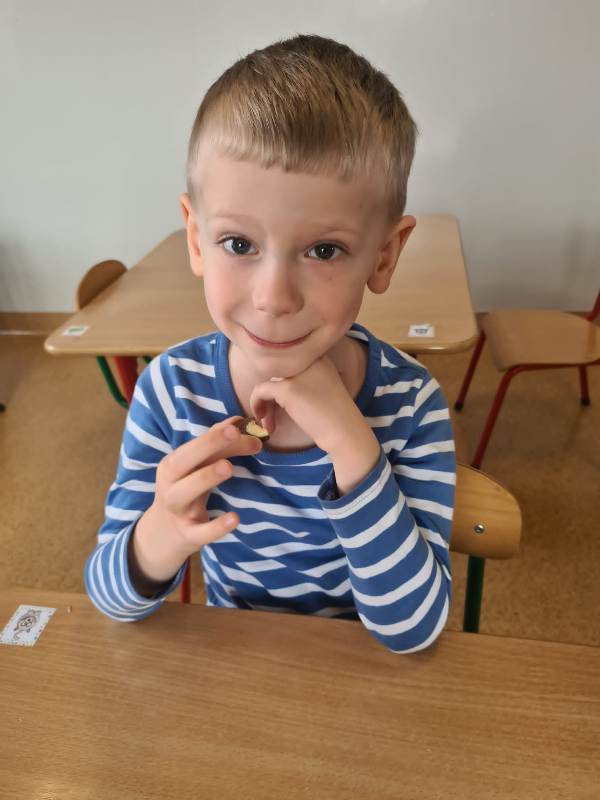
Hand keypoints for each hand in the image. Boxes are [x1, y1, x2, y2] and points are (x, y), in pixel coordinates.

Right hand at [132, 416, 261, 582]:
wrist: (163, 534)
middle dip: (207, 445)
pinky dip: (216, 527)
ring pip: (186, 492)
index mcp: (173, 465)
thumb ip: (215, 445)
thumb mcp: (194, 469)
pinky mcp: (188, 534)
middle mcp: (170, 484)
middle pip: (183, 462)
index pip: (194, 446)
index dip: (215, 435)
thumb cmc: (185, 491)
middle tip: (235, 434)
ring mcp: (177, 510)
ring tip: (229, 467)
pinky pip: (200, 532)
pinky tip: (235, 518)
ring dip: (206, 477)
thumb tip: (239, 420)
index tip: (239, 426)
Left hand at [249, 356, 367, 456]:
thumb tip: (270, 385)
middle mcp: (306, 359)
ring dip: (263, 402)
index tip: (280, 403)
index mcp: (317, 356)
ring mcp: (296, 373)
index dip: (279, 383)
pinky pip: (260, 391)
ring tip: (269, 422)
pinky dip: (256, 404)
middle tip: (271, 416)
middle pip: (275, 373)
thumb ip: (301, 379)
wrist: (345, 432)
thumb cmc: (333, 416)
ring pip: (267, 382)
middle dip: (270, 395)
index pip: (286, 363)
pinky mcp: (287, 389)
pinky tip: (265, 421)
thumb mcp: (321, 387)